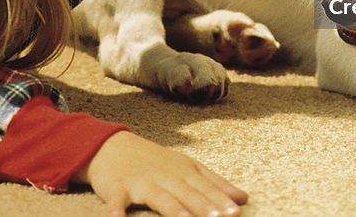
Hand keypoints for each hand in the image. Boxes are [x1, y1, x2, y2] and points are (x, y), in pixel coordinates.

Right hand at [75, 131, 246, 216]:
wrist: (112, 145)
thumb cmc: (155, 161)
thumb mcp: (186, 167)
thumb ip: (214, 184)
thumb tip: (244, 198)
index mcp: (183, 171)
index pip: (205, 188)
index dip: (220, 201)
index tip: (236, 213)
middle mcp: (165, 176)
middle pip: (187, 193)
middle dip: (203, 207)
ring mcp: (141, 181)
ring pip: (159, 197)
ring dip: (172, 209)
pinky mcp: (117, 188)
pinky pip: (117, 201)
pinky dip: (116, 210)